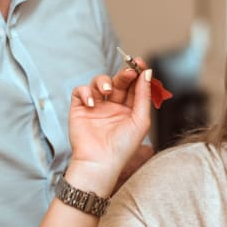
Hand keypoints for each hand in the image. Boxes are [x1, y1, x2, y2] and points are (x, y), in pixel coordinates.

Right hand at [65, 63, 152, 194]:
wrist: (100, 163)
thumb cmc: (123, 147)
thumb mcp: (140, 121)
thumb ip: (143, 96)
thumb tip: (147, 73)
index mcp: (128, 110)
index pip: (133, 86)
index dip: (137, 73)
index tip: (139, 63)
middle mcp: (112, 107)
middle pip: (117, 81)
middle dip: (124, 74)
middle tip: (129, 71)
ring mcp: (95, 107)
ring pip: (98, 82)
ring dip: (104, 81)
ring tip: (108, 90)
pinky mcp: (79, 109)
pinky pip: (80, 91)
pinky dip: (86, 92)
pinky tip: (93, 103)